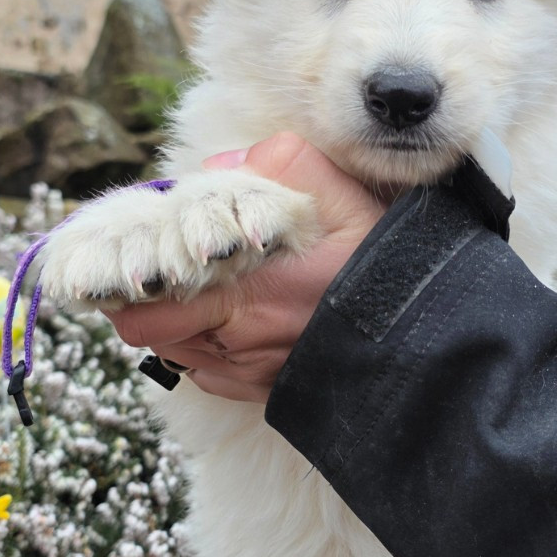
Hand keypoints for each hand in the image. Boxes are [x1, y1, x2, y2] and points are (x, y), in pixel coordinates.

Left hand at [106, 133, 386, 402]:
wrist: (427, 342)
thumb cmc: (386, 266)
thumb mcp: (342, 195)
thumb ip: (279, 164)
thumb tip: (221, 166)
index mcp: (242, 286)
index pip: (142, 291)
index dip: (129, 269)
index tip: (136, 248)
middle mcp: (234, 338)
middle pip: (144, 328)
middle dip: (139, 297)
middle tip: (155, 267)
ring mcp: (246, 371)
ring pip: (172, 351)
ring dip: (172, 321)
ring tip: (196, 289)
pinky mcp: (262, 392)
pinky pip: (208, 374)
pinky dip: (205, 348)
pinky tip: (232, 322)